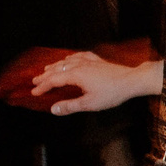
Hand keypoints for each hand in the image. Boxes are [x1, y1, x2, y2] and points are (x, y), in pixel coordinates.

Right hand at [31, 50, 159, 114]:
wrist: (131, 80)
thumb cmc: (112, 93)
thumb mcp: (90, 104)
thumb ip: (70, 106)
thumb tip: (53, 109)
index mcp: (76, 75)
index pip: (54, 80)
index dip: (43, 86)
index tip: (34, 92)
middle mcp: (80, 65)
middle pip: (58, 69)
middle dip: (45, 75)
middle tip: (35, 80)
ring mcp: (89, 61)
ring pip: (67, 61)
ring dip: (55, 66)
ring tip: (47, 69)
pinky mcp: (97, 60)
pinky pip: (79, 56)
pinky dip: (70, 58)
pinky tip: (70, 58)